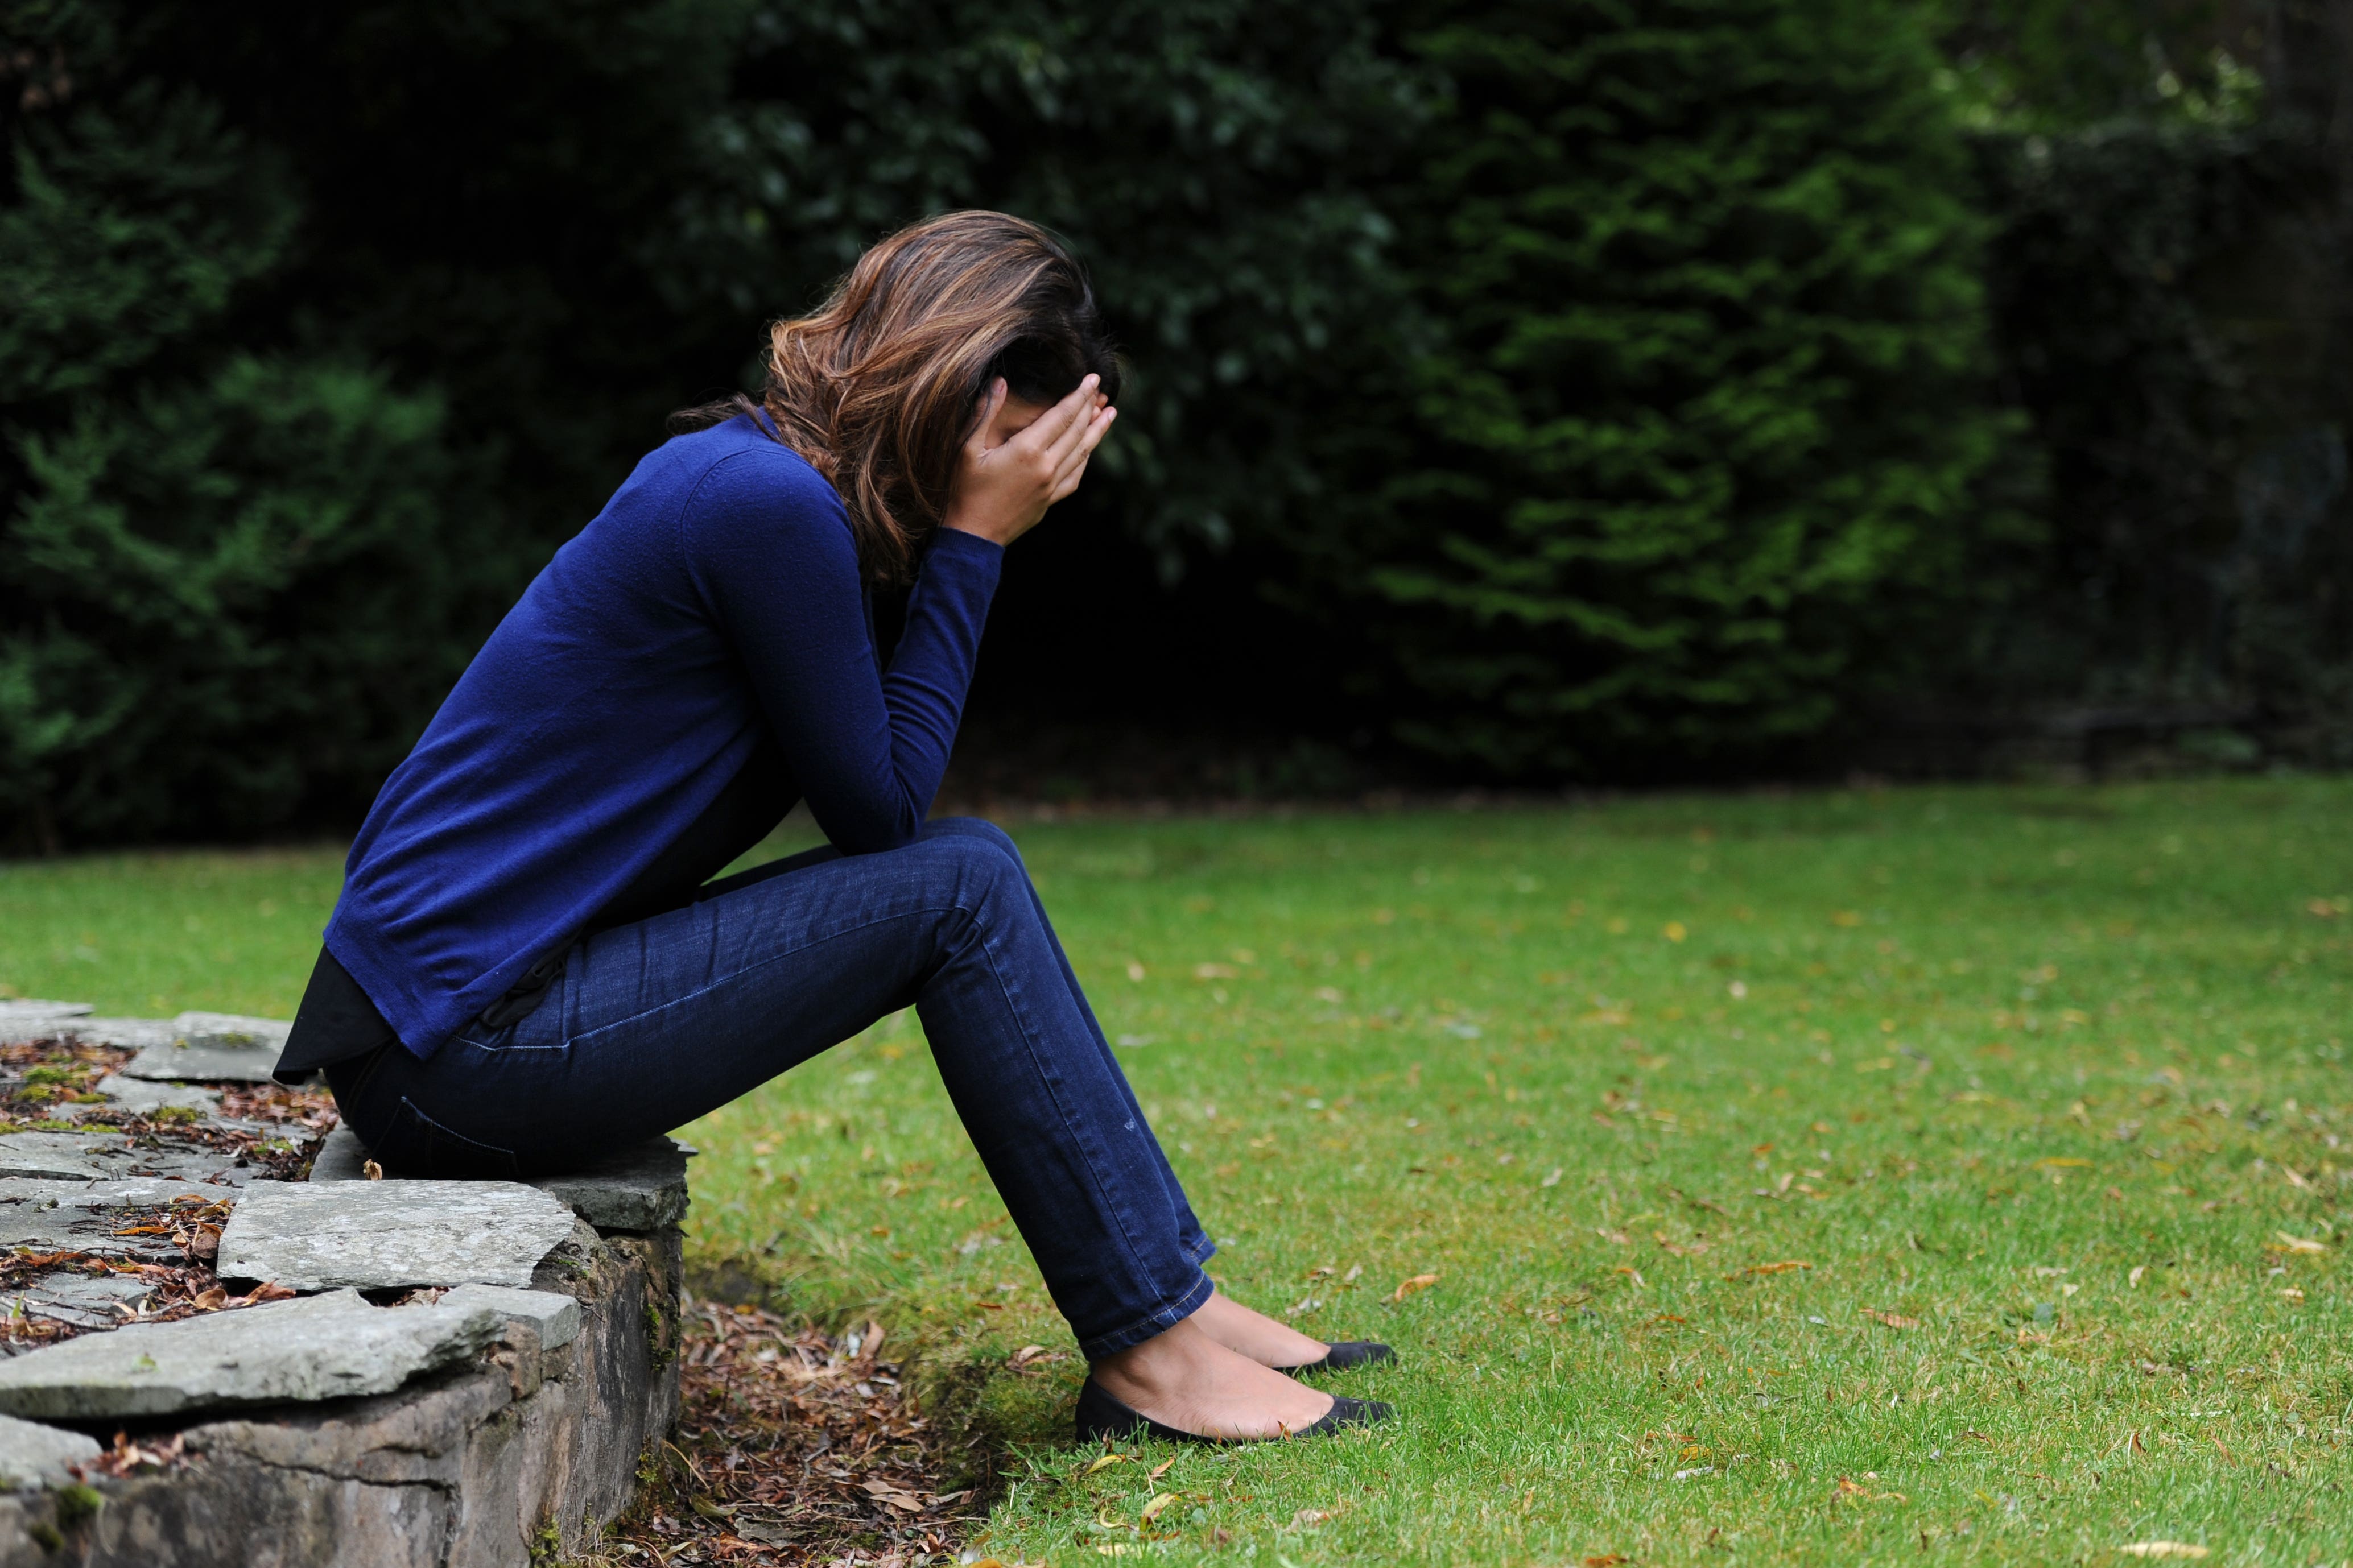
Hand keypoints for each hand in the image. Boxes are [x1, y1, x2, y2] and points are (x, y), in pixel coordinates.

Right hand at [941, 374, 1115, 546]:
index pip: (1062, 415)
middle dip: (1091, 406)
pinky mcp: (1050, 500)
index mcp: (1027, 450)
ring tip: (1110, 414)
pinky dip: (1086, 457)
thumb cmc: (964, 490)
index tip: (1092, 378)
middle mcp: (1046, 467)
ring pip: (1082, 452)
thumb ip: (984, 414)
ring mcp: (1051, 485)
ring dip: (1097, 431)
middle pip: (1077, 430)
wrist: (972, 535)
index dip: (1079, 395)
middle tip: (1102, 387)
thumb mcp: (966, 449)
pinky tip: (1090, 449)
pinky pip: (1076, 475)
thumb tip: (999, 382)